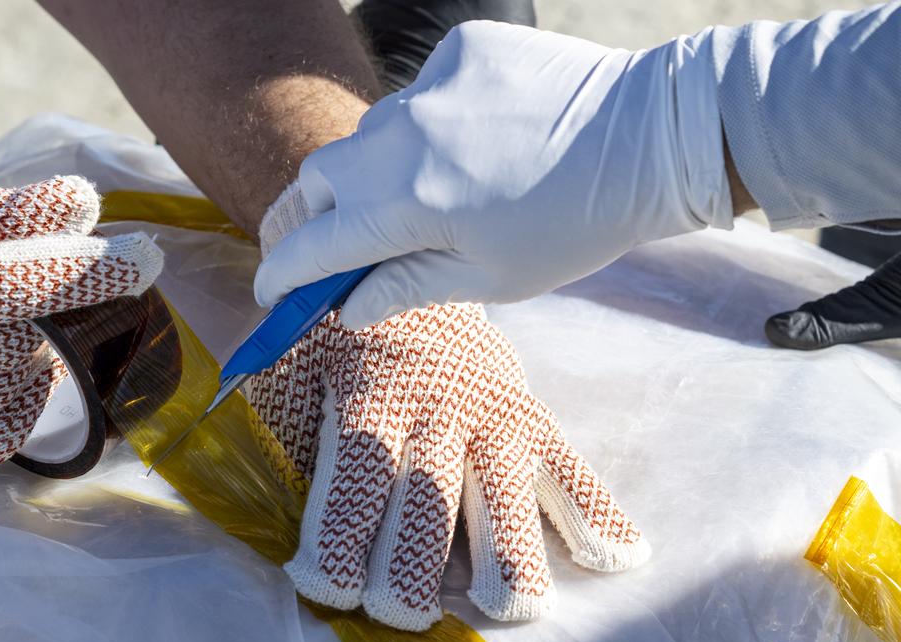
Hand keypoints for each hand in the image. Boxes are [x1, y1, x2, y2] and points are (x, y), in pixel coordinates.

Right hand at [0, 157, 161, 474]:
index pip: (8, 283)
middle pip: (13, 343)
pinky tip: (13, 382)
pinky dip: (9, 419)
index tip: (145, 261)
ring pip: (0, 397)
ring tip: (13, 328)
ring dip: (26, 364)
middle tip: (40, 286)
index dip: (81, 273)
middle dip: (43, 313)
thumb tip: (82, 205)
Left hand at [249, 301, 649, 628]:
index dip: (337, 549)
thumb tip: (275, 511)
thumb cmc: (339, 336)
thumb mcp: (295, 366)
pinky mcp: (535, 417)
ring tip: (508, 608)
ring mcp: (496, 416)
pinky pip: (574, 472)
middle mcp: (437, 413)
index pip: (353, 489)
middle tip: (400, 618)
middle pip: (427, 507)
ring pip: (507, 502)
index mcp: (370, 402)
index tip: (326, 590)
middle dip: (411, 576)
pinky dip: (600, 517)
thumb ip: (288, 433)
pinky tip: (620, 558)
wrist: (407, 256)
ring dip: (508, 563)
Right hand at [253, 21, 733, 328]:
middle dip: (312, 219)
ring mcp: (428, 88)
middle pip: (316, 181)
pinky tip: (470, 144)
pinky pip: (413, 96)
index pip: (312, 246)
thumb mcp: (489, 278)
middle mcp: (402, 141)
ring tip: (421, 195)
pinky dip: (422, 128)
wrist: (652, 138)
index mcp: (408, 208)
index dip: (282, 274)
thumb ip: (404, 287)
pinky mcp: (458, 51)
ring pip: (364, 136)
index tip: (271, 291)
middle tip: (326, 245)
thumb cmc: (575, 225)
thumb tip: (344, 309)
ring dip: (370, 172)